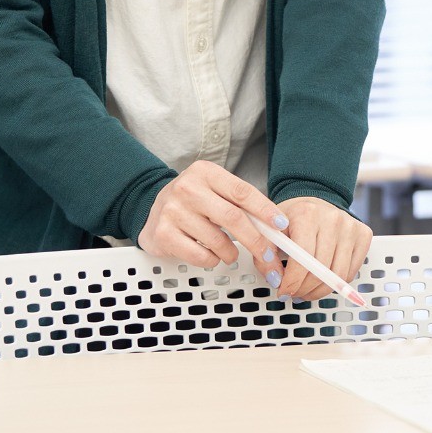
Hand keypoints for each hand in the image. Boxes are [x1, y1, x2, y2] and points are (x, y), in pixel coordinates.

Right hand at [137, 161, 287, 286]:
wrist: (150, 209)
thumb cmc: (192, 201)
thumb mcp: (214, 190)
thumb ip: (240, 203)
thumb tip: (274, 227)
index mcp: (206, 172)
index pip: (242, 192)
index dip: (265, 210)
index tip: (281, 225)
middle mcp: (188, 188)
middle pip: (233, 218)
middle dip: (256, 240)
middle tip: (268, 255)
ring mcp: (173, 211)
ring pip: (217, 240)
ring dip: (232, 253)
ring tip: (231, 253)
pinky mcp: (163, 234)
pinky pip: (200, 256)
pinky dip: (212, 260)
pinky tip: (210, 255)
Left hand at [270, 196, 371, 302]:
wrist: (314, 201)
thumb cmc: (291, 219)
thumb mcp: (272, 232)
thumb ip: (266, 255)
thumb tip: (276, 281)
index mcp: (306, 214)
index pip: (303, 257)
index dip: (293, 281)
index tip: (284, 291)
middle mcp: (332, 218)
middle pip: (321, 270)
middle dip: (304, 289)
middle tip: (294, 293)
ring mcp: (350, 226)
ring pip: (338, 275)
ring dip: (320, 290)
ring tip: (308, 289)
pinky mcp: (364, 234)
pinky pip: (351, 272)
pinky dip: (337, 282)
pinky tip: (324, 279)